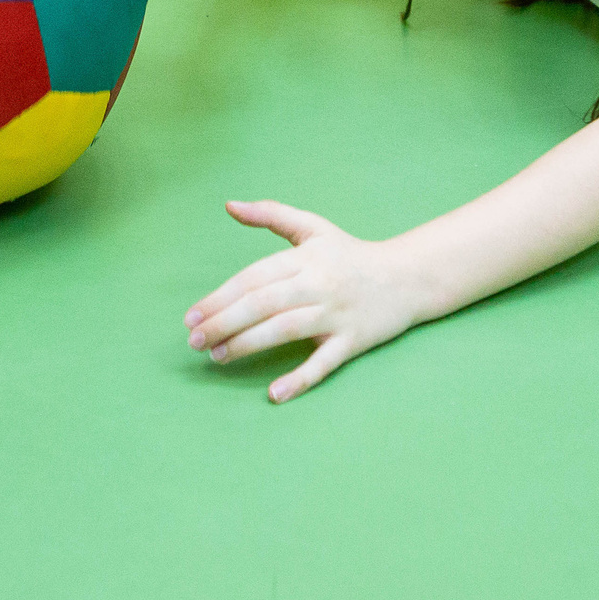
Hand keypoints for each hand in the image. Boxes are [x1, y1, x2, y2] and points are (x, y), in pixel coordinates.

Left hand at [185, 201, 425, 402]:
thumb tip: (229, 206)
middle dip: (225, 322)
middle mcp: (319, 284)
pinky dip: (300, 379)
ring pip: (286, 330)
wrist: (407, 277)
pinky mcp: (353, 341)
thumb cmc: (350, 253)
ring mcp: (336, 314)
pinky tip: (274, 394)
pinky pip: (324, 363)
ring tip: (217, 357)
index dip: (220, 297)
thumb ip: (270, 214)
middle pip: (264, 303)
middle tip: (194, 341)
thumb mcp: (313, 227)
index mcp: (306, 257)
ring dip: (248, 344)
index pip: (254, 277)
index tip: (191, 316)